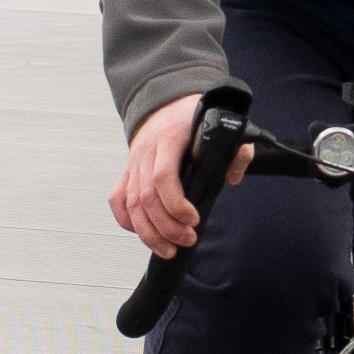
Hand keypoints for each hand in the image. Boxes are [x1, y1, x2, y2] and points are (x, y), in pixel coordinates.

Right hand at [112, 99, 228, 256]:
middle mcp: (146, 151)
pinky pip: (118, 200)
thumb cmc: (195, 118)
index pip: (163, 176)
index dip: (176, 203)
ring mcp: (134, 162)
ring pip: (131, 204)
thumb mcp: (222, 127)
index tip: (194, 220)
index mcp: (170, 138)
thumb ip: (235, 151)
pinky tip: (146, 234)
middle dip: (166, 226)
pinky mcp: (128, 172)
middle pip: (145, 197)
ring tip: (169, 249)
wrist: (168, 103)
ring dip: (149, 232)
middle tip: (187, 240)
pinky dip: (128, 222)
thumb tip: (233, 176)